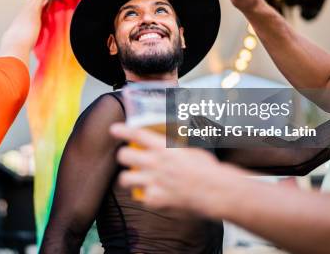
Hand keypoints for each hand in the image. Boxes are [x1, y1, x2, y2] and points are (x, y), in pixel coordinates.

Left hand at [110, 123, 246, 217]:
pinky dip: (147, 197)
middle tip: (128, 158)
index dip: (123, 131)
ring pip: (124, 179)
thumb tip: (173, 143)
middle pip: (124, 156)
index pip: (137, 135)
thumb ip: (176, 147)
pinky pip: (142, 198)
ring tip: (135, 179)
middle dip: (123, 156)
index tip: (113, 129)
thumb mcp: (192, 150)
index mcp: (164, 148)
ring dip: (128, 179)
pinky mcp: (155, 200)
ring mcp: (153, 182)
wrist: (215, 192)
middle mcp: (155, 163)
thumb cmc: (208, 169)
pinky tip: (156, 196)